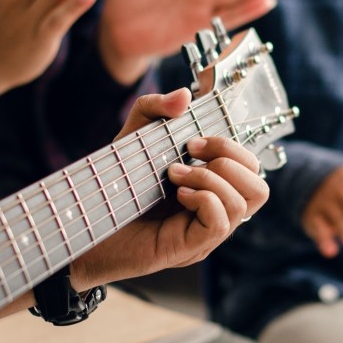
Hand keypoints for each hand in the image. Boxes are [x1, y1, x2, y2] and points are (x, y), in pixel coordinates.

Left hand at [69, 89, 268, 285]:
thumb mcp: (133, 137)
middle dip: (228, 158)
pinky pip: (220, 222)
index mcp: (213, 188)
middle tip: (188, 154)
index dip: (230, 146)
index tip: (191, 140)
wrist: (83, 223)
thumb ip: (155, 109)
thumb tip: (185, 95)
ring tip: (174, 175)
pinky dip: (203, 199)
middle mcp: (216, 212)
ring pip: (244, 204)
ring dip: (210, 178)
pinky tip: (176, 195)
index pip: (251, 167)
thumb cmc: (113, 186)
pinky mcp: (192, 247)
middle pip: (259, 186)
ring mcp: (206, 234)